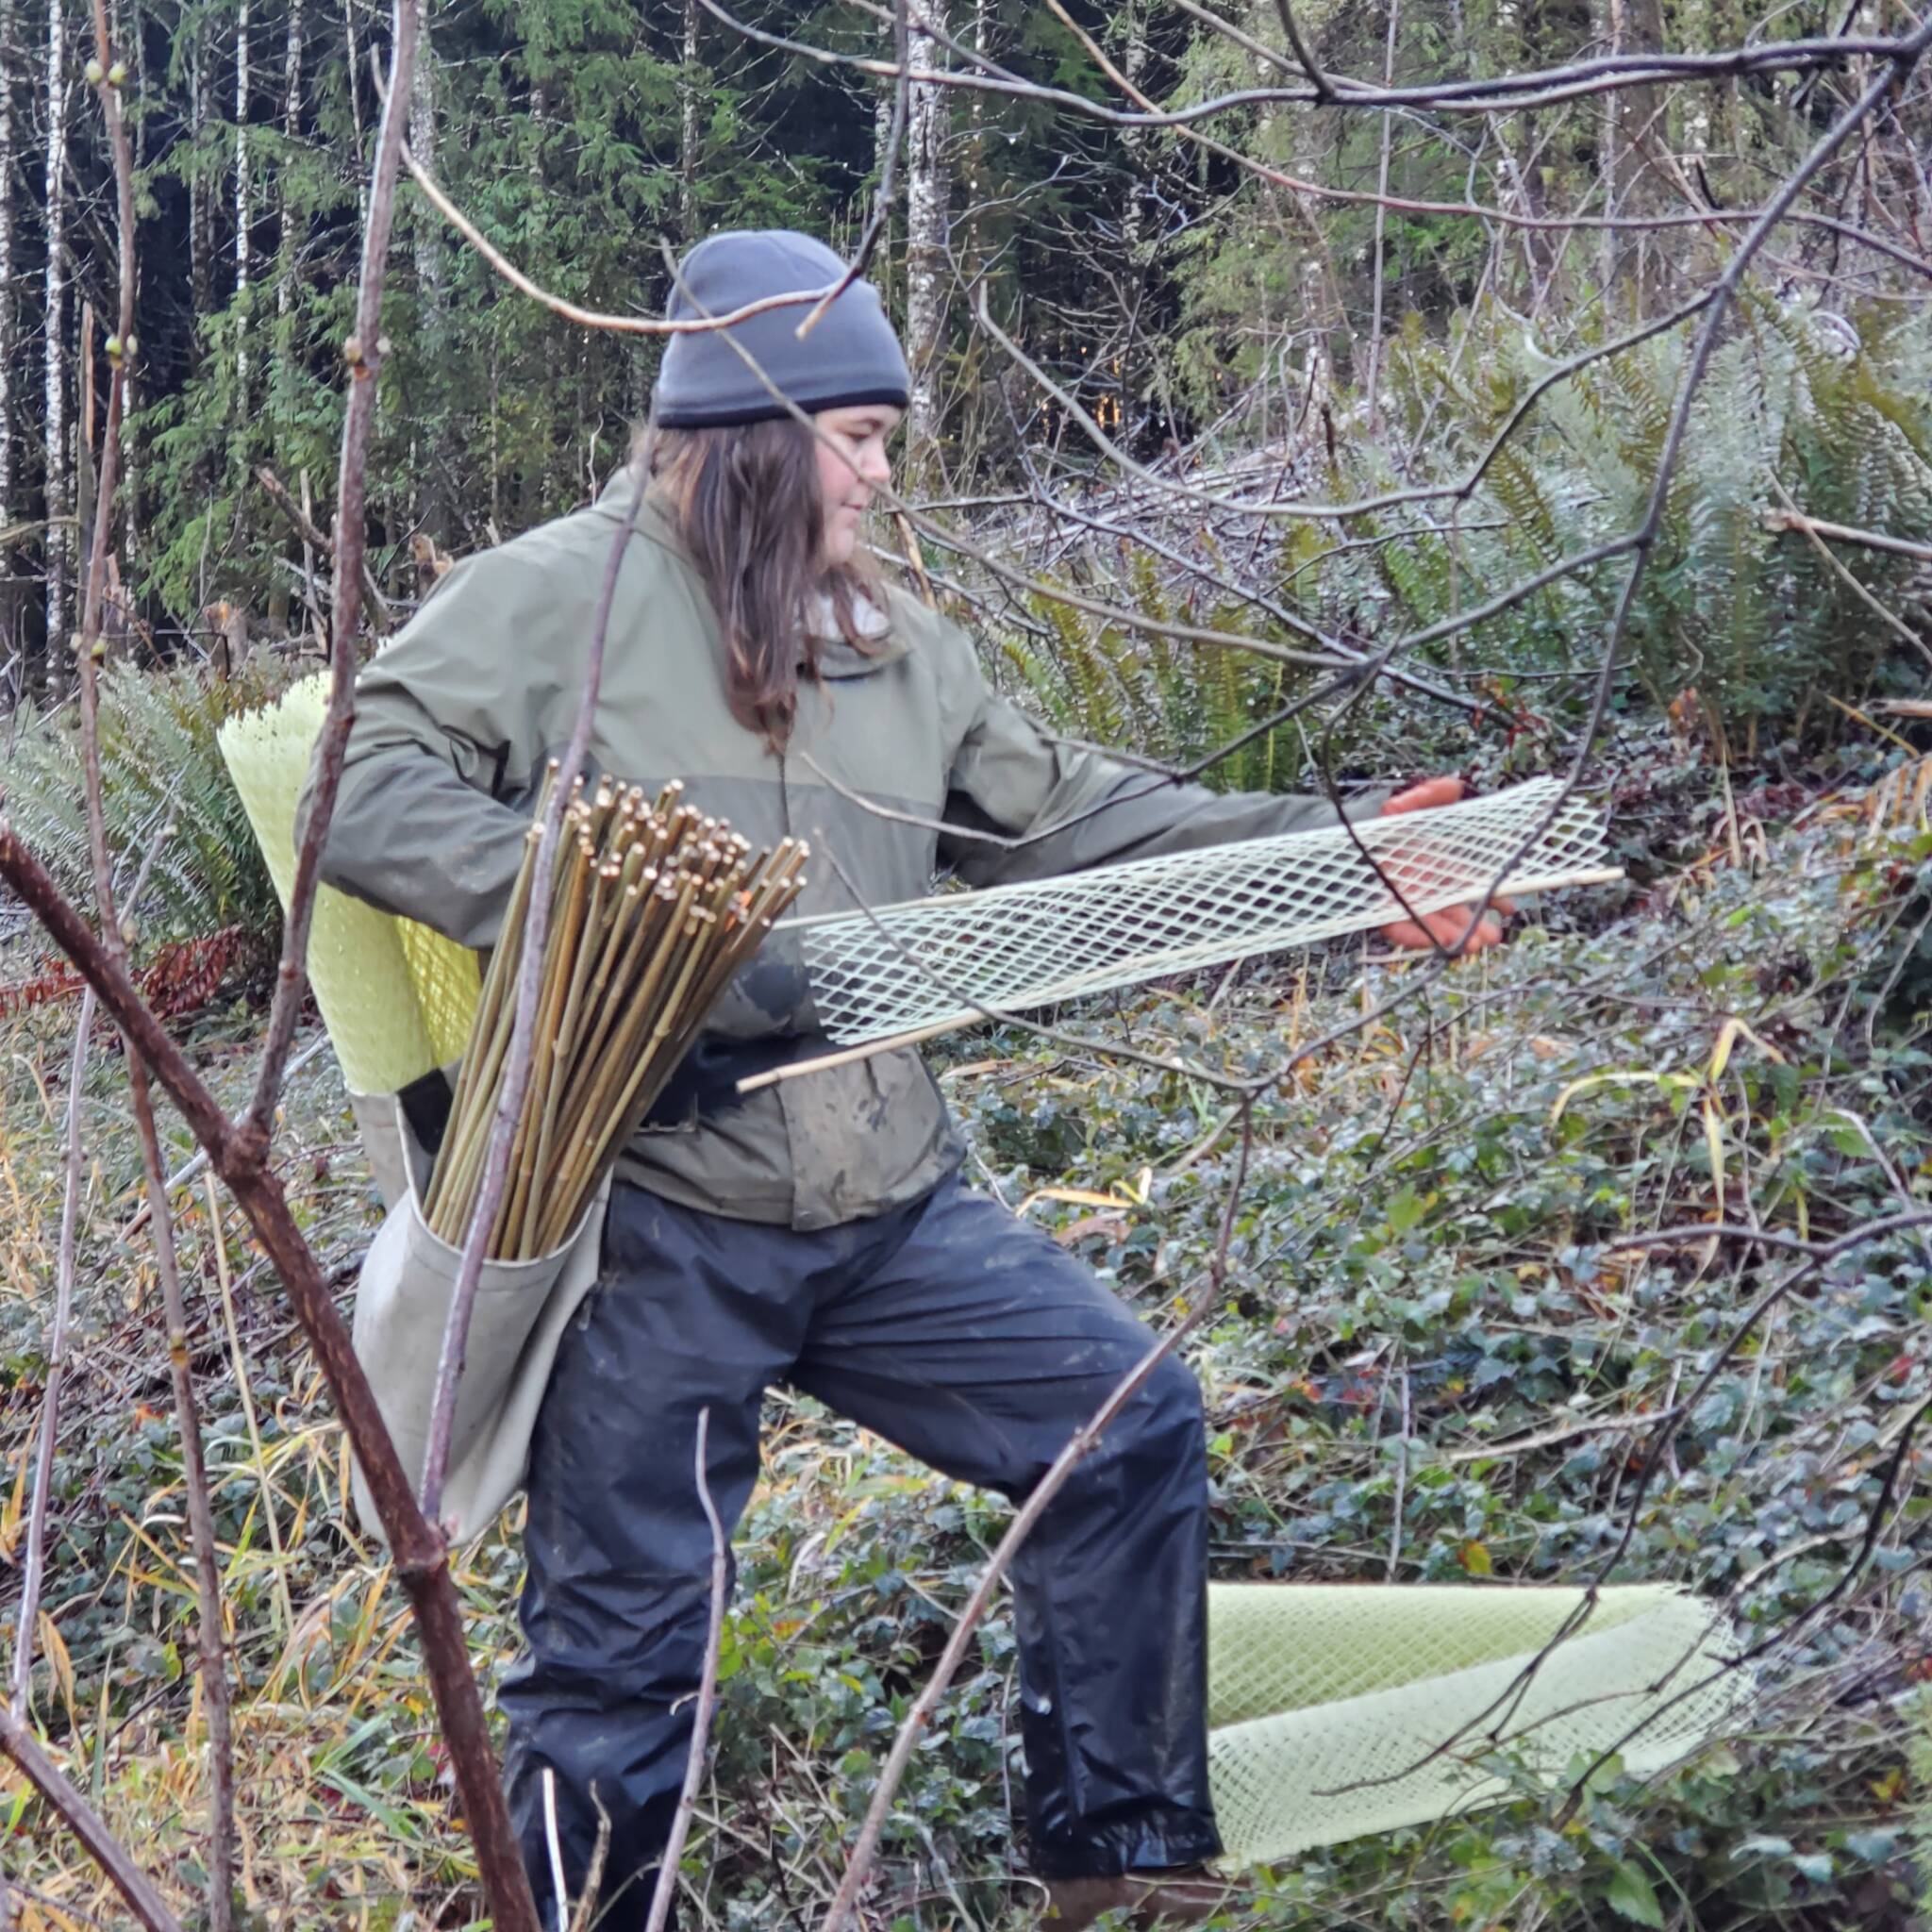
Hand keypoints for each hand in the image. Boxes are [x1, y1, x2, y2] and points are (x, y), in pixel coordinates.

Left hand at [1375, 776, 1514, 953]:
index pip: (1469, 887)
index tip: (1508, 909)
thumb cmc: (1380, 822)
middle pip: (1452, 912)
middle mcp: (1424, 888)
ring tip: (1471, 946)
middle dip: (1474, 927)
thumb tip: (1453, 786)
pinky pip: (1398, 928)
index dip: (1491, 898)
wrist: (1342, 833)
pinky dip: (1415, 937)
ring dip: (1452, 936)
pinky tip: (1436, 943)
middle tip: (1491, 938)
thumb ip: (1431, 795)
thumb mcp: (1409, 805)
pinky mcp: (1379, 910)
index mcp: (1437, 868)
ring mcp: (1403, 901)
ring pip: (1431, 924)